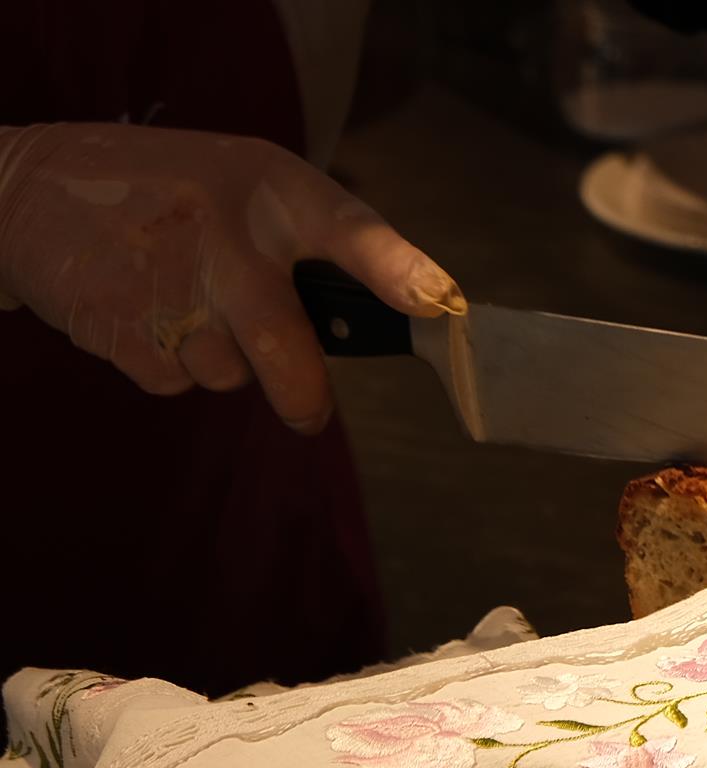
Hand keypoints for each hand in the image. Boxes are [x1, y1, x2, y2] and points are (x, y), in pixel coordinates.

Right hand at [0, 123, 461, 433]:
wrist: (35, 188)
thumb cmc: (180, 194)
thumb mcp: (255, 187)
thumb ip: (321, 248)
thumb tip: (407, 319)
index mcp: (275, 192)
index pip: (351, 230)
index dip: (398, 270)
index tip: (437, 303)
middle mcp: (228, 238)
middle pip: (284, 346)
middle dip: (302, 395)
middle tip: (307, 412)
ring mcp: (171, 284)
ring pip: (230, 375)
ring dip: (223, 361)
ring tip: (186, 300)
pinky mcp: (121, 326)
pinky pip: (176, 382)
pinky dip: (170, 362)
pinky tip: (146, 310)